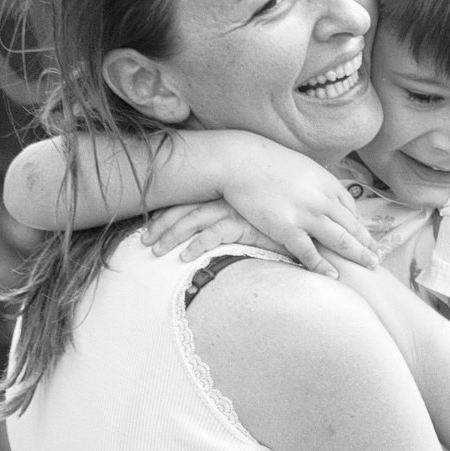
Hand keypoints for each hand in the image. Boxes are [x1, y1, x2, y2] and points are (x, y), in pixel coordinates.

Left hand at [142, 200, 282, 260]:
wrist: (306, 218)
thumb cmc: (280, 217)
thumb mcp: (252, 216)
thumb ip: (235, 220)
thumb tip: (215, 230)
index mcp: (224, 193)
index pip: (188, 200)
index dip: (168, 213)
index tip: (150, 224)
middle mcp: (225, 198)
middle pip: (184, 209)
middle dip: (160, 225)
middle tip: (143, 241)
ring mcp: (233, 210)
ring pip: (192, 221)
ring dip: (171, 236)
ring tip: (155, 251)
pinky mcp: (243, 224)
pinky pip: (213, 235)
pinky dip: (196, 245)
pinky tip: (184, 257)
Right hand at [221, 145, 378, 276]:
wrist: (241, 162)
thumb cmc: (268, 164)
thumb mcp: (303, 169)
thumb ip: (318, 185)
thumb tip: (327, 199)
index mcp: (327, 184)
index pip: (351, 210)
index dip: (361, 228)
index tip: (367, 240)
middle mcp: (323, 200)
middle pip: (352, 227)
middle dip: (367, 244)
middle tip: (377, 259)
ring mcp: (307, 215)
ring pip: (340, 240)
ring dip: (357, 255)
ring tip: (369, 267)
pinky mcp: (287, 228)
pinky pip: (309, 252)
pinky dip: (323, 265)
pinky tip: (334, 275)